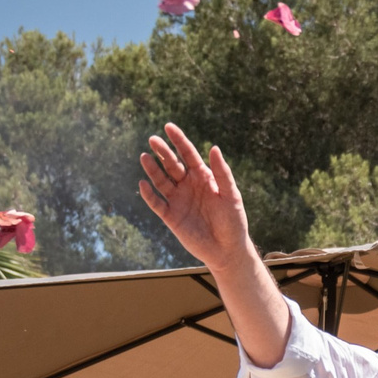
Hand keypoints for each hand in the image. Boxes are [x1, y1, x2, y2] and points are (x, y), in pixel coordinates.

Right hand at [138, 123, 260, 270]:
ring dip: (153, 170)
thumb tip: (213, 147)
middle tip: (152, 140)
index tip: (168, 127)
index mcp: (204, 177)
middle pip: (172, 165)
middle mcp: (188, 186)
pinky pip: (157, 203)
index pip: (188, 155)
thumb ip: (222, 173)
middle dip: (163, 152)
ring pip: (162, 181)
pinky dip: (149, 195)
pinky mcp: (171, 217)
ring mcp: (179, 200)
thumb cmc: (233, 221)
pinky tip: (143, 184)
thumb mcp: (231, 195)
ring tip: (144, 157)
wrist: (228, 250)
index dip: (179, 140)